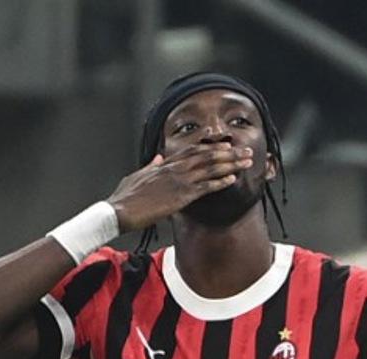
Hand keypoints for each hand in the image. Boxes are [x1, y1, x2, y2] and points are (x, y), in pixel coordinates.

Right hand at [107, 143, 253, 232]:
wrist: (119, 210)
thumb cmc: (125, 197)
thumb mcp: (137, 176)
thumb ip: (150, 166)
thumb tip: (158, 158)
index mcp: (164, 165)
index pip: (191, 150)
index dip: (209, 144)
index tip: (223, 141)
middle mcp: (174, 169)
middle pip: (206, 156)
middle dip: (228, 152)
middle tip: (245, 149)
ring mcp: (179, 181)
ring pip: (210, 168)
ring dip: (231, 164)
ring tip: (246, 161)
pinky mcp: (181, 196)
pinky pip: (205, 187)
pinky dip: (220, 182)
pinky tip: (233, 179)